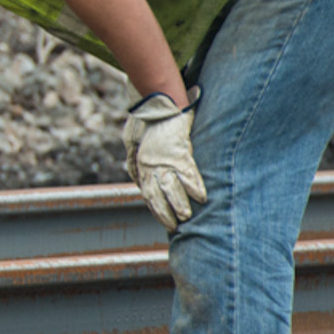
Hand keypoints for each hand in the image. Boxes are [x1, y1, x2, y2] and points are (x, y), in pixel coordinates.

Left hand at [122, 90, 205, 230]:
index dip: (155, 209)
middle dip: (166, 212)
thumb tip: (136, 177)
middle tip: (174, 227)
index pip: (147, 193)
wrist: (154, 105)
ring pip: (171, 187)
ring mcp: (164, 160)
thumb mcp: (131, 145)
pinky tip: (202, 197)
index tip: (163, 221)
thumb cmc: (143, 124)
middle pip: (157, 195)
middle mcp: (151, 166)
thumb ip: (135, 162)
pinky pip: (188, 172)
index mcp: (141, 166)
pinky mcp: (179, 152)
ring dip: (179, 204)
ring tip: (187, 217)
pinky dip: (195, 185)